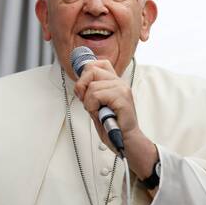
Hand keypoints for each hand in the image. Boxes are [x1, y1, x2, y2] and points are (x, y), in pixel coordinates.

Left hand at [73, 60, 158, 183]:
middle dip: (82, 86)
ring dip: (89, 102)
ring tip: (98, 112)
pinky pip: (96, 95)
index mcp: (114, 82)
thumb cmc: (113, 126)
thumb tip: (79, 85)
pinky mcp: (122, 97)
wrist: (126, 140)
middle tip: (87, 102)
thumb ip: (91, 93)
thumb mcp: (97, 106)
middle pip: (91, 69)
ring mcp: (121, 88)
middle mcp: (119, 82)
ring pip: (92, 86)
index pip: (98, 64)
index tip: (83, 90)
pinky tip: (100, 114)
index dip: (85, 73)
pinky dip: (93, 106)